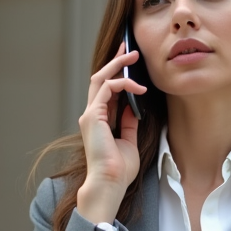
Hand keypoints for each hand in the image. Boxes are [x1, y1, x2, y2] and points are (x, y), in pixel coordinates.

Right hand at [77, 42, 146, 223]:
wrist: (110, 183)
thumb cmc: (119, 169)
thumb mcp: (129, 140)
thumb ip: (129, 123)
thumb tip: (134, 108)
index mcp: (99, 120)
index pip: (106, 90)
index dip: (116, 73)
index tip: (129, 61)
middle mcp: (91, 114)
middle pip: (100, 78)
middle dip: (115, 61)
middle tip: (129, 48)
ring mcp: (90, 115)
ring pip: (101, 79)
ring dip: (118, 65)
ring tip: (134, 57)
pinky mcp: (93, 116)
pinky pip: (107, 89)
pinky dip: (123, 84)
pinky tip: (139, 88)